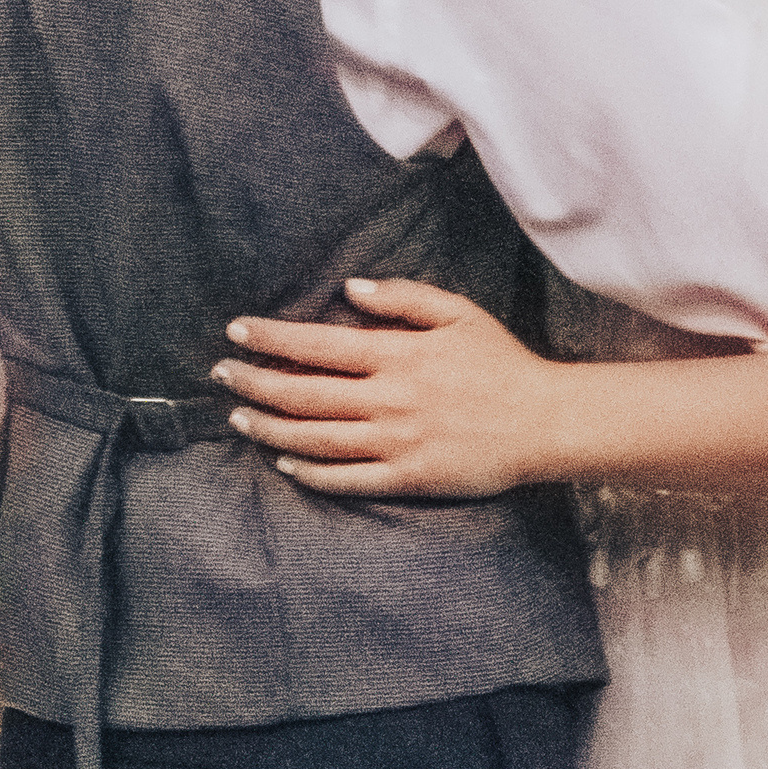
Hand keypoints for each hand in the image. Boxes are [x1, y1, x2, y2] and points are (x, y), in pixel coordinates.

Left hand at [211, 279, 570, 496]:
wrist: (544, 422)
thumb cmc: (502, 363)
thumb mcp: (459, 313)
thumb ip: (403, 299)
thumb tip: (352, 289)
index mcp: (397, 354)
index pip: (317, 344)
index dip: (272, 338)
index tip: (238, 331)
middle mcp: (388, 399)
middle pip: (303, 393)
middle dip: (255, 383)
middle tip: (223, 375)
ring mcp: (395, 443)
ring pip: (315, 439)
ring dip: (270, 428)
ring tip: (240, 419)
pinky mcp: (406, 478)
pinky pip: (347, 479)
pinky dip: (310, 472)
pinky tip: (286, 462)